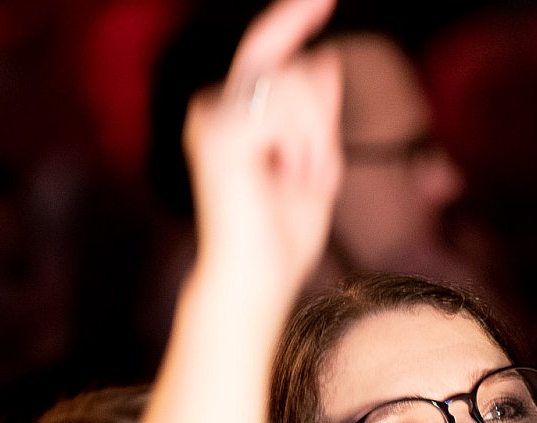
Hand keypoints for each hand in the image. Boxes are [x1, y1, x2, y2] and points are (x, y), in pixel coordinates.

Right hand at [182, 0, 342, 292]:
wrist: (257, 281)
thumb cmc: (281, 238)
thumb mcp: (315, 163)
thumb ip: (319, 113)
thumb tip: (324, 56)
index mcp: (233, 112)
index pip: (269, 50)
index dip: (294, 16)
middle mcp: (214, 107)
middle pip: (291, 66)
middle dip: (319, 120)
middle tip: (310, 174)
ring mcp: (212, 118)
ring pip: (294, 85)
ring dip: (315, 138)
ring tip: (298, 181)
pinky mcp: (220, 134)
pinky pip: (286, 110)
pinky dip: (303, 148)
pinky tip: (287, 179)